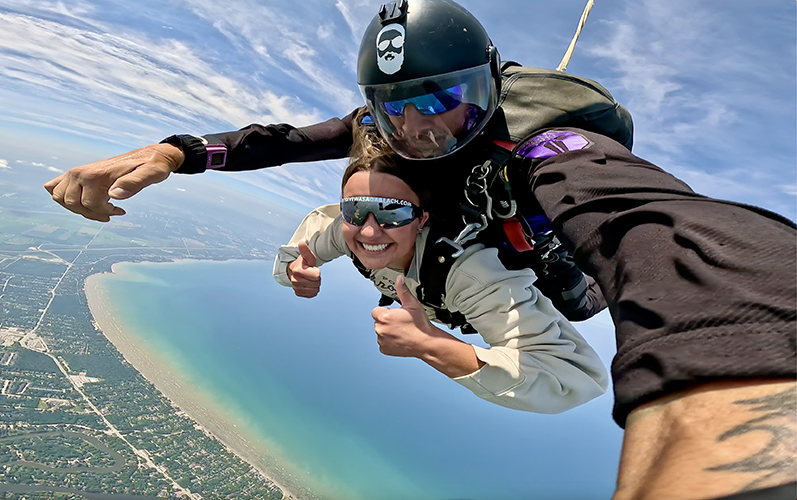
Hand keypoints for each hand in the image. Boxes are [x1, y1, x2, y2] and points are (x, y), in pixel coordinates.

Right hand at [43, 143, 184, 221]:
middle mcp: (81, 172)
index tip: (121, 211)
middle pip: (73, 204)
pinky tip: (84, 201)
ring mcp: (75, 172)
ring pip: (61, 198)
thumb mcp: (150, 174)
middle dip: (91, 213)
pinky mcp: (75, 173)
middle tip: (111, 211)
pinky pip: (54, 188)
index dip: (105, 213)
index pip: (90, 205)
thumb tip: (115, 195)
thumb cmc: (152, 166)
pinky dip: (64, 198)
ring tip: (99, 208)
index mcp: (96, 174)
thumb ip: (134, 183)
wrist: (149, 156)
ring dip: (78, 209)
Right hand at [286, 241, 320, 297]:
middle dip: (317, 279)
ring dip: (315, 285)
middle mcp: (295, 281)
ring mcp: (296, 288)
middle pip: (316, 284)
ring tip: (310, 279)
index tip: (312, 269)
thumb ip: (306, 251)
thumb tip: (301, 243)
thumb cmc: (303, 263)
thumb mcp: (307, 256)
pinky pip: (312, 295)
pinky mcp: (298, 293)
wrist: (295, 271)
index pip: (317, 276)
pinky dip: (312, 290)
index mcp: (298, 271)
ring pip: (315, 290)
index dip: (317, 272)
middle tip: (311, 274)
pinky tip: (309, 284)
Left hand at [371, 275, 438, 357]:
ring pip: (381, 332)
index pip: (376, 311)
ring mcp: (382, 340)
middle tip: (400, 323)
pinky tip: (400, 339)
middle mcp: (380, 329)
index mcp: (384, 317)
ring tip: (401, 331)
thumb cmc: (420, 325)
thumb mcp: (412, 304)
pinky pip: (383, 343)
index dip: (386, 311)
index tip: (395, 314)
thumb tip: (399, 279)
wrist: (426, 343)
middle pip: (378, 321)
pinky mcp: (384, 349)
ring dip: (388, 331)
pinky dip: (389, 341)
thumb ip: (403, 290)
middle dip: (387, 321)